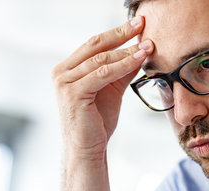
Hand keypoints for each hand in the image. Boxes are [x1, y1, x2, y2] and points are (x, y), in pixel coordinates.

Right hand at [52, 17, 153, 162]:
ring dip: (126, 51)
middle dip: (121, 33)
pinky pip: (102, 74)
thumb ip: (122, 70)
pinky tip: (138, 59)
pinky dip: (123, 65)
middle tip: (141, 23)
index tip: (136, 24)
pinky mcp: (73, 94)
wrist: (87, 150)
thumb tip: (140, 50)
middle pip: (95, 46)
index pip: (93, 44)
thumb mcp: (112, 90)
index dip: (116, 33)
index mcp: (67, 69)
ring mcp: (64, 83)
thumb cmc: (96, 124)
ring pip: (100, 60)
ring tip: (146, 46)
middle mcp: (61, 73)